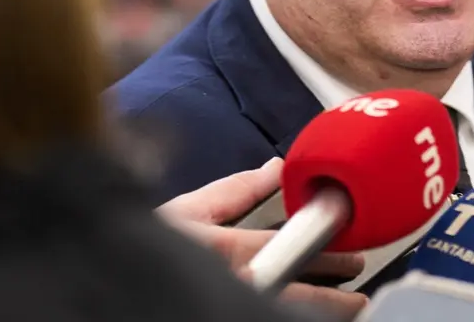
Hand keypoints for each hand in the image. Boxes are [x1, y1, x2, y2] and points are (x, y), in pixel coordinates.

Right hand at [158, 158, 367, 319]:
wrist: (118, 280)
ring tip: (344, 311)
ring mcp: (231, 304)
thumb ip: (235, 190)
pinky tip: (304, 315)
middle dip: (333, 298)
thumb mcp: (187, 211)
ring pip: (285, 313)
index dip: (329, 256)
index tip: (351, 260)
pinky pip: (264, 317)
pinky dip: (286, 314)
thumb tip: (275, 167)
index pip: (294, 250)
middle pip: (298, 296)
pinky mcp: (225, 314)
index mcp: (227, 250)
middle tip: (355, 296)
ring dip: (317, 313)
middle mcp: (237, 282)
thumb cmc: (147, 243)